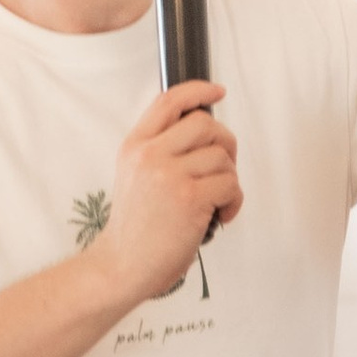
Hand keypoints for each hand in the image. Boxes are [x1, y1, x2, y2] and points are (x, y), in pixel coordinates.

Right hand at [86, 80, 242, 306]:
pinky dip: (234, 201)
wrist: (122, 265)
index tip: (218, 92)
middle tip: (224, 168)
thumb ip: (161, 151)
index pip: (169, 102)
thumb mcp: (135, 176)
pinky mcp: (190, 198)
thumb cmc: (136, 228)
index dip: (198, 90)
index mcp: (135, 146)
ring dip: (229, 180)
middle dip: (225, 143)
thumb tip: (205, 133)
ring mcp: (169, 175)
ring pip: (222, 157)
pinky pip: (231, 184)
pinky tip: (221, 216)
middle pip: (205, 124)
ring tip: (216, 202)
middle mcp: (150, 155)